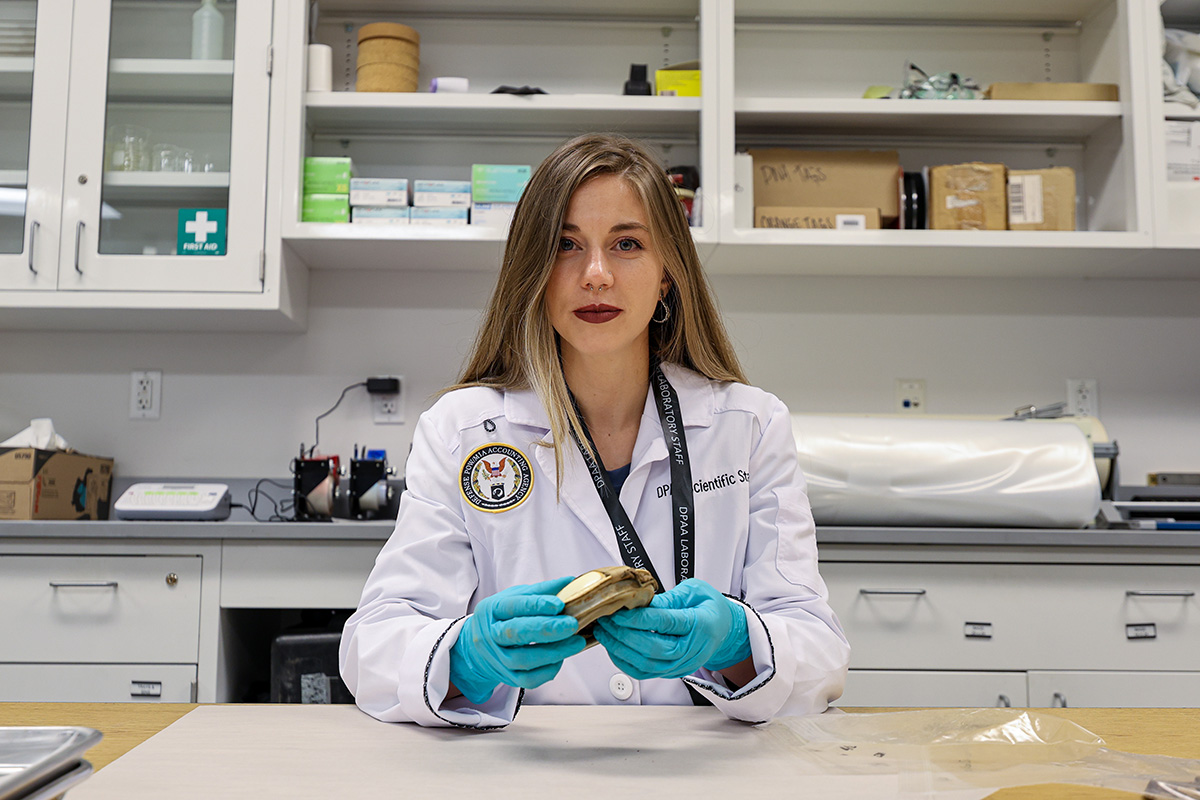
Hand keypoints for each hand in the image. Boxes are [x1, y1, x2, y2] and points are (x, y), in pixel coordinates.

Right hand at [448, 577, 585, 703]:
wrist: (475, 649)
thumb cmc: (501, 618)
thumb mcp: (515, 598)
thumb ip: (541, 591)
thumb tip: (570, 582)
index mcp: (492, 610)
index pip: (513, 606)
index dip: (537, 605)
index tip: (559, 604)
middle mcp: (491, 635)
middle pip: (516, 633)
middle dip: (546, 629)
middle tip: (572, 624)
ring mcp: (498, 658)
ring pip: (524, 659)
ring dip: (553, 652)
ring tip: (576, 642)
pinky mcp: (507, 677)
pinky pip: (528, 679)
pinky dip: (547, 670)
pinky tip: (561, 659)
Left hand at [593, 578, 751, 679]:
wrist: (723, 630)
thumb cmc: (709, 608)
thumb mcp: (694, 590)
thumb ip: (669, 597)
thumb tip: (641, 601)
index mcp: (700, 624)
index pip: (665, 623)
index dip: (639, 618)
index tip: (618, 611)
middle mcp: (691, 649)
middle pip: (653, 647)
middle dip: (623, 634)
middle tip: (606, 620)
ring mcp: (681, 664)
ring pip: (646, 664)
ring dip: (619, 649)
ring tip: (604, 632)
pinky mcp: (671, 672)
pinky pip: (643, 673)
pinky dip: (624, 662)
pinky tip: (612, 648)